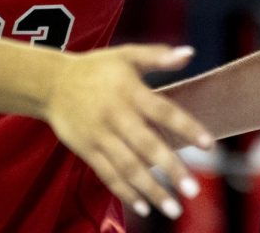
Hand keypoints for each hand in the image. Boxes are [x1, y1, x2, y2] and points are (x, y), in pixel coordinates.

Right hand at [43, 44, 212, 219]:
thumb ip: (157, 56)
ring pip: (128, 167)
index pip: (163, 111)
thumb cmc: (95, 68)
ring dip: (151, 189)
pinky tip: (144, 207)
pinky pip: (107, 175)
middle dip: (171, 169)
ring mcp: (100, 135)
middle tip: (193, 190)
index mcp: (130, 92)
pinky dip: (125, 193)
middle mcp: (116, 115)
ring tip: (173, 208)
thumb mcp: (125, 55)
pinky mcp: (87, 150)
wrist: (51, 83)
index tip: (208, 145)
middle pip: (147, 145)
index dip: (186, 127)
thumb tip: (190, 52)